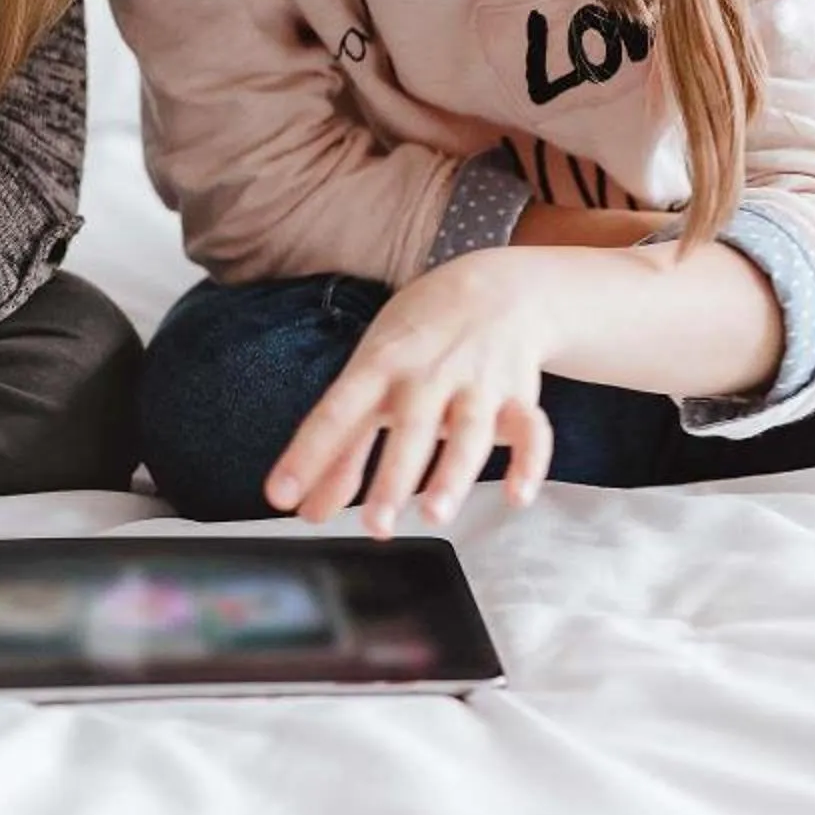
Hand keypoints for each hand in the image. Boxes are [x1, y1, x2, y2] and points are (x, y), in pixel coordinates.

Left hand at [265, 252, 556, 536]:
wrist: (494, 288)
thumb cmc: (418, 339)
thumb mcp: (371, 376)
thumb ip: (342, 448)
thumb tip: (306, 509)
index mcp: (380, 365)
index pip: (337, 410)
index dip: (308, 453)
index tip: (281, 496)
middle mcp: (428, 374)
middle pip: (410, 427)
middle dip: (393, 477)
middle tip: (375, 525)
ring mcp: (477, 384)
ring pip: (469, 431)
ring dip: (454, 474)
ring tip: (435, 515)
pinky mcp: (520, 396)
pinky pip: (532, 430)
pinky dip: (530, 463)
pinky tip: (518, 497)